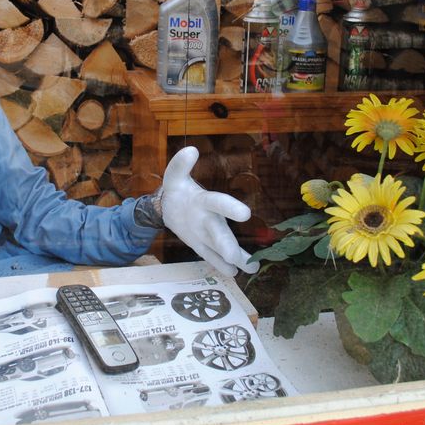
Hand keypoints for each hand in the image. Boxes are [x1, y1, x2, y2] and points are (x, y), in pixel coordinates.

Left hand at [160, 146, 259, 275]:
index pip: (217, 203)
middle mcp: (211, 219)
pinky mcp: (202, 246)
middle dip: (228, 244)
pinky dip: (221, 265)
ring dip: (236, 258)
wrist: (172, 207)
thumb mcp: (174, 177)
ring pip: (222, 247)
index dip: (229, 208)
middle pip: (220, 233)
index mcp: (205, 201)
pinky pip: (211, 257)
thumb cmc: (178, 190)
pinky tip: (234, 274)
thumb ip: (179, 165)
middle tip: (239, 257)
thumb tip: (190, 150)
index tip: (244, 214)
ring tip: (252, 268)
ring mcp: (208, 234)